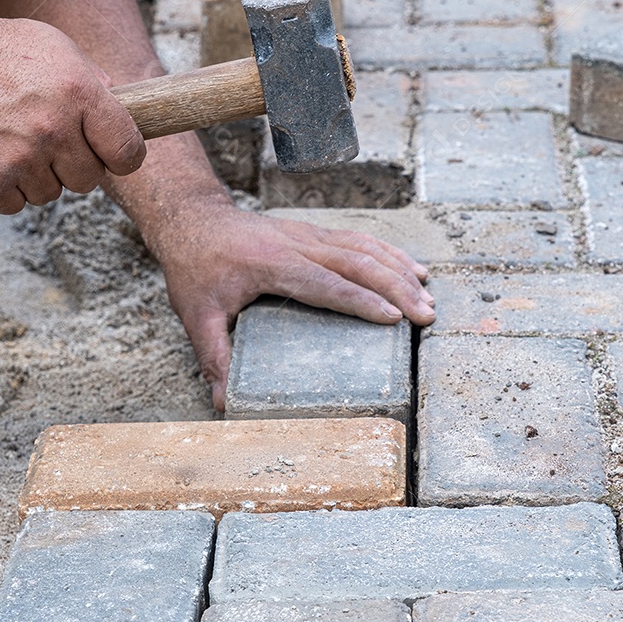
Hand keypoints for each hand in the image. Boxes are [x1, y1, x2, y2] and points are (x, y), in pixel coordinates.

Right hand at [0, 17, 145, 212]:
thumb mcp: (52, 46)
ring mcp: (21, 155)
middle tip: (51, 141)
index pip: (127, 150)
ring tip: (17, 141)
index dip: (124, 157)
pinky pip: (16, 204)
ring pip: (51, 193)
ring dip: (38, 176)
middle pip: (89, 179)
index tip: (114, 155)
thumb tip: (117, 106)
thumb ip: (90, 78)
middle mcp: (53, 127)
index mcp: (78, 92)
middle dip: (74, 164)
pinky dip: (7, 188)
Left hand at [157, 198, 435, 410]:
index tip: (393, 317)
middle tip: (425, 316)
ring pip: (364, 248)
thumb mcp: (196, 313)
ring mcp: (309, 235)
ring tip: (428, 295)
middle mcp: (297, 245)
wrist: (194, 220)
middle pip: (357, 263)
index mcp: (273, 264)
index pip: (325, 284)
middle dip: (396, 288)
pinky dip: (390, 253)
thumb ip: (212, 355)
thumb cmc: (196, 267)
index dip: (361, 301)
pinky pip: (359, 240)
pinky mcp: (315, 233)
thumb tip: (222, 401)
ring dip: (400, 269)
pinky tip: (412, 268)